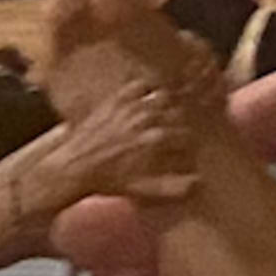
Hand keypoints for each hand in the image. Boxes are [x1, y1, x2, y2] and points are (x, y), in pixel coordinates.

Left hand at [49, 77, 195, 208]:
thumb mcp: (144, 190)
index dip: (189, 145)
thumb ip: (175, 188)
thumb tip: (200, 182)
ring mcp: (131, 106)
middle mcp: (147, 118)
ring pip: (164, 97)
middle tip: (176, 134)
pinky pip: (141, 85)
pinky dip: (148, 89)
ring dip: (168, 106)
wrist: (75, 167)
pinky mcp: (116, 99)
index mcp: (158, 139)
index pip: (188, 136)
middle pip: (179, 114)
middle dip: (181, 125)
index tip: (185, 151)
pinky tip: (148, 99)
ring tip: (166, 116)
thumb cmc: (110, 181)